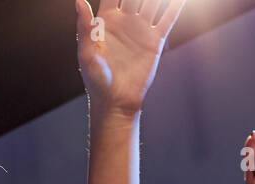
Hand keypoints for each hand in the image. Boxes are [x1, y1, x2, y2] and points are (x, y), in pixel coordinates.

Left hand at [77, 0, 185, 116]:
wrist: (117, 101)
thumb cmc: (96, 81)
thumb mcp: (86, 53)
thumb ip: (84, 26)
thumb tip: (79, 0)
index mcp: (106, 20)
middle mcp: (125, 20)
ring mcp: (141, 29)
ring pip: (153, 0)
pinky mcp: (155, 40)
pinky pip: (168, 18)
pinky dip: (176, 6)